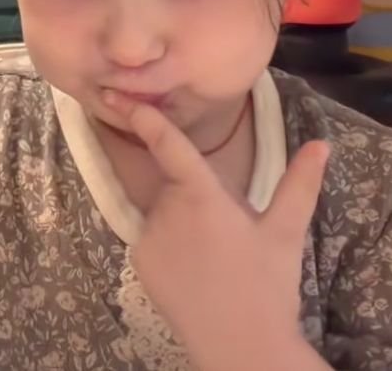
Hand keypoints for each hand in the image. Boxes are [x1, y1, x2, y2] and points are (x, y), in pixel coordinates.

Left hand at [104, 92, 329, 370]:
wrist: (240, 347)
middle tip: (224, 229)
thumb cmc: (266, 285)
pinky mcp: (138, 259)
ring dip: (180, 218)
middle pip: (172, 183)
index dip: (146, 119)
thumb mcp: (285, 232)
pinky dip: (167, 242)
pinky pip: (150, 236)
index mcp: (202, 195)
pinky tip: (192, 268)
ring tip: (212, 254)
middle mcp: (167, 209)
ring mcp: (148, 236)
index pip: (169, 146)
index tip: (123, 98)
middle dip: (192, 193)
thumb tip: (321, 144)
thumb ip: (299, 184)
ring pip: (162, 210)